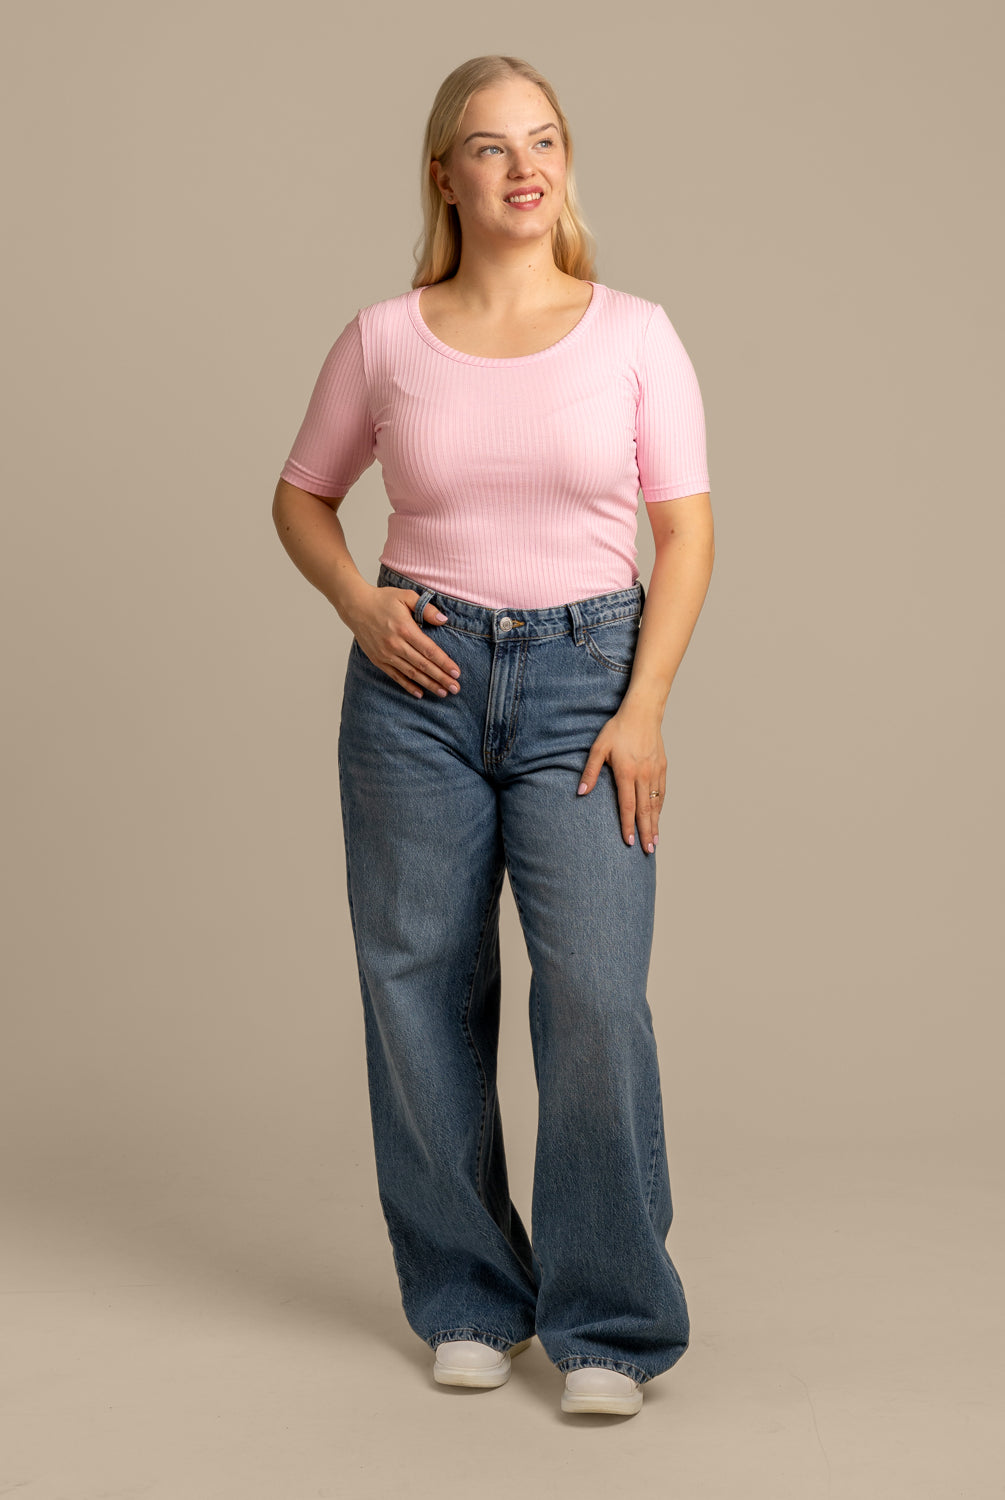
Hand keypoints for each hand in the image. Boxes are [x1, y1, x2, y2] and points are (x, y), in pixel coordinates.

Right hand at [348, 586, 460, 698]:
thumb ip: (426, 608)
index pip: (429, 650)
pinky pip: (396, 676)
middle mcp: (396, 645)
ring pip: (412, 673)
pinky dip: (408, 686)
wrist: (355, 606)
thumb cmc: (383, 600)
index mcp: (405, 629)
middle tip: (455, 688)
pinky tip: (420, 693)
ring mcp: (386, 654)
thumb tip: (443, 620)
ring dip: (429, 684)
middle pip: (423, 665)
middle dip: (441, 678)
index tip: (457, 672)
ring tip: (443, 693)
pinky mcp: (378, 660)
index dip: (444, 663)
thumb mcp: (406, 596)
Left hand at [577, 699, 665, 851]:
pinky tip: (657, 818)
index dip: (628, 825)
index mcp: (626, 772)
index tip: (628, 842)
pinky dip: (659, 808)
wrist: (643, 712)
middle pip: (644, 810)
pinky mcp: (662, 767)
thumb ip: (590, 772)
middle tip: (647, 851)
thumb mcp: (598, 748)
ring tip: (655, 842)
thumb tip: (580, 793)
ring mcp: (655, 771)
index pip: (627, 806)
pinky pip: (661, 792)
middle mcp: (643, 775)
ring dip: (655, 824)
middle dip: (645, 832)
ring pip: (655, 803)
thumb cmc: (617, 729)